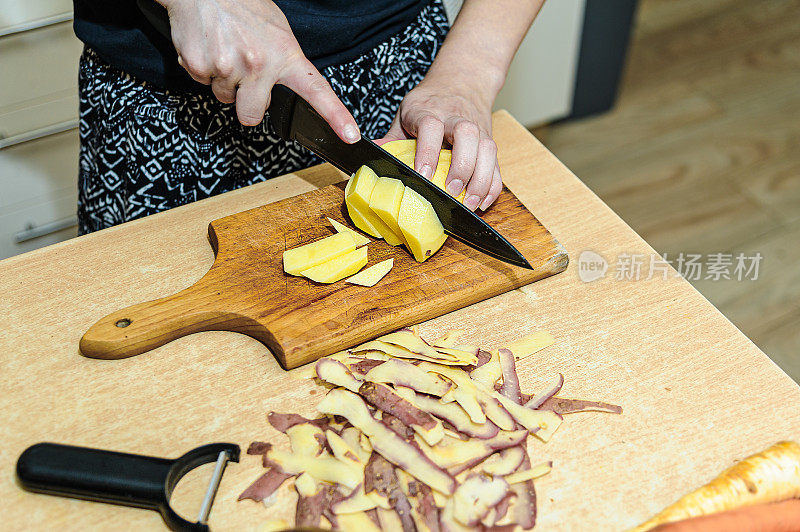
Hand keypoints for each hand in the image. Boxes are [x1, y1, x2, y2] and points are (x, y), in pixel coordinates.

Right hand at [159, 0, 359, 141]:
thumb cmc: (240, 5)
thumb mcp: (276, 30)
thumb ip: (282, 62)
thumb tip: (283, 84)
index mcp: (285, 55)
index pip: (317, 90)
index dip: (336, 116)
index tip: (349, 135)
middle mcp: (259, 64)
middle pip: (252, 115)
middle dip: (246, 103)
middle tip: (243, 75)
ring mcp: (230, 68)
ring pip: (225, 98)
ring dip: (225, 81)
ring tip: (225, 50)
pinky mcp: (202, 67)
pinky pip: (203, 83)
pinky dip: (204, 70)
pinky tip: (210, 47)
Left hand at [377, 80, 501, 210]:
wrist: (462, 81)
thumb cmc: (429, 102)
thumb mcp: (406, 113)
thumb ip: (392, 138)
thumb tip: (372, 155)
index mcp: (430, 111)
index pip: (431, 126)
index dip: (428, 151)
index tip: (424, 175)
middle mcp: (457, 118)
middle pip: (467, 134)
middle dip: (461, 165)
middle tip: (452, 191)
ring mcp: (478, 129)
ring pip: (488, 148)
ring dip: (481, 179)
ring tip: (470, 203)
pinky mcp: (490, 142)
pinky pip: (497, 164)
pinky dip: (493, 185)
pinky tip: (483, 202)